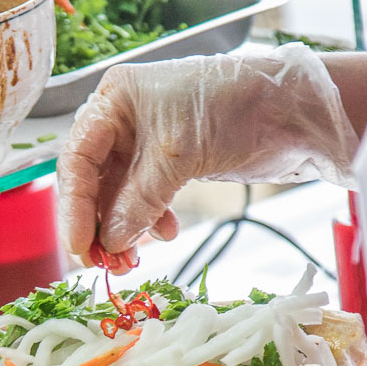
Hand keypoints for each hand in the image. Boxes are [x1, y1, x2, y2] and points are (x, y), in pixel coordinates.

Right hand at [57, 43, 360, 259]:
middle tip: (105, 265)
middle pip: (93, 180)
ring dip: (123, 230)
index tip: (79, 247)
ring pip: (120, 194)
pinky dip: (151, 220)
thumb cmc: (232, 109)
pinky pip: (146, 197)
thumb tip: (111, 243)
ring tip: (132, 261)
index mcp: (115, 100)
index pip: (77, 158)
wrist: (293, 107)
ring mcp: (148, 140)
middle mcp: (125, 118)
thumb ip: (138, 201)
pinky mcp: (173, 161)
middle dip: (98, 224)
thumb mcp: (178, 157)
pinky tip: (167, 234)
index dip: (74, 206)